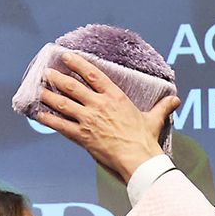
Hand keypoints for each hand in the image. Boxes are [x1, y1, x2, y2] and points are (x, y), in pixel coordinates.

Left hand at [35, 52, 180, 181]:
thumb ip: (163, 107)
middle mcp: (99, 105)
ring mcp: (88, 120)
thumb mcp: (155, 119)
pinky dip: (48, 119)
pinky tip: (38, 115)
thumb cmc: (145, 140)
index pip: (93, 75)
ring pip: (62, 103)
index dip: (77, 63)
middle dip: (57, 78)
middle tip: (47, 72)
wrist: (138, 159)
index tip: (67, 56)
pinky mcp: (82, 136)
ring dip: (48, 95)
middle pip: (72, 86)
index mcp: (115, 97)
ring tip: (39, 89)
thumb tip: (176, 100)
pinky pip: (60, 126)